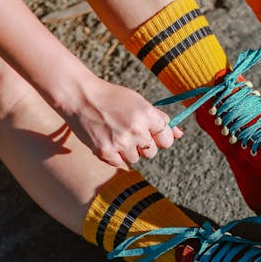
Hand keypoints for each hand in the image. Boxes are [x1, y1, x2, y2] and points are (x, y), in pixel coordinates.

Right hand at [59, 75, 182, 166]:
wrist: (80, 97)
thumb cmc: (112, 98)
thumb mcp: (139, 102)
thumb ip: (160, 119)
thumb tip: (180, 134)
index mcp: (147, 115)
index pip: (167, 139)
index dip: (160, 138)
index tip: (151, 134)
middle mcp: (136, 130)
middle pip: (152, 152)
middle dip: (143, 145)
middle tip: (128, 132)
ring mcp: (120, 142)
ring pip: (136, 159)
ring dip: (128, 151)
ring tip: (116, 134)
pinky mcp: (105, 152)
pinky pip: (120, 164)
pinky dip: (115, 156)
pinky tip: (108, 140)